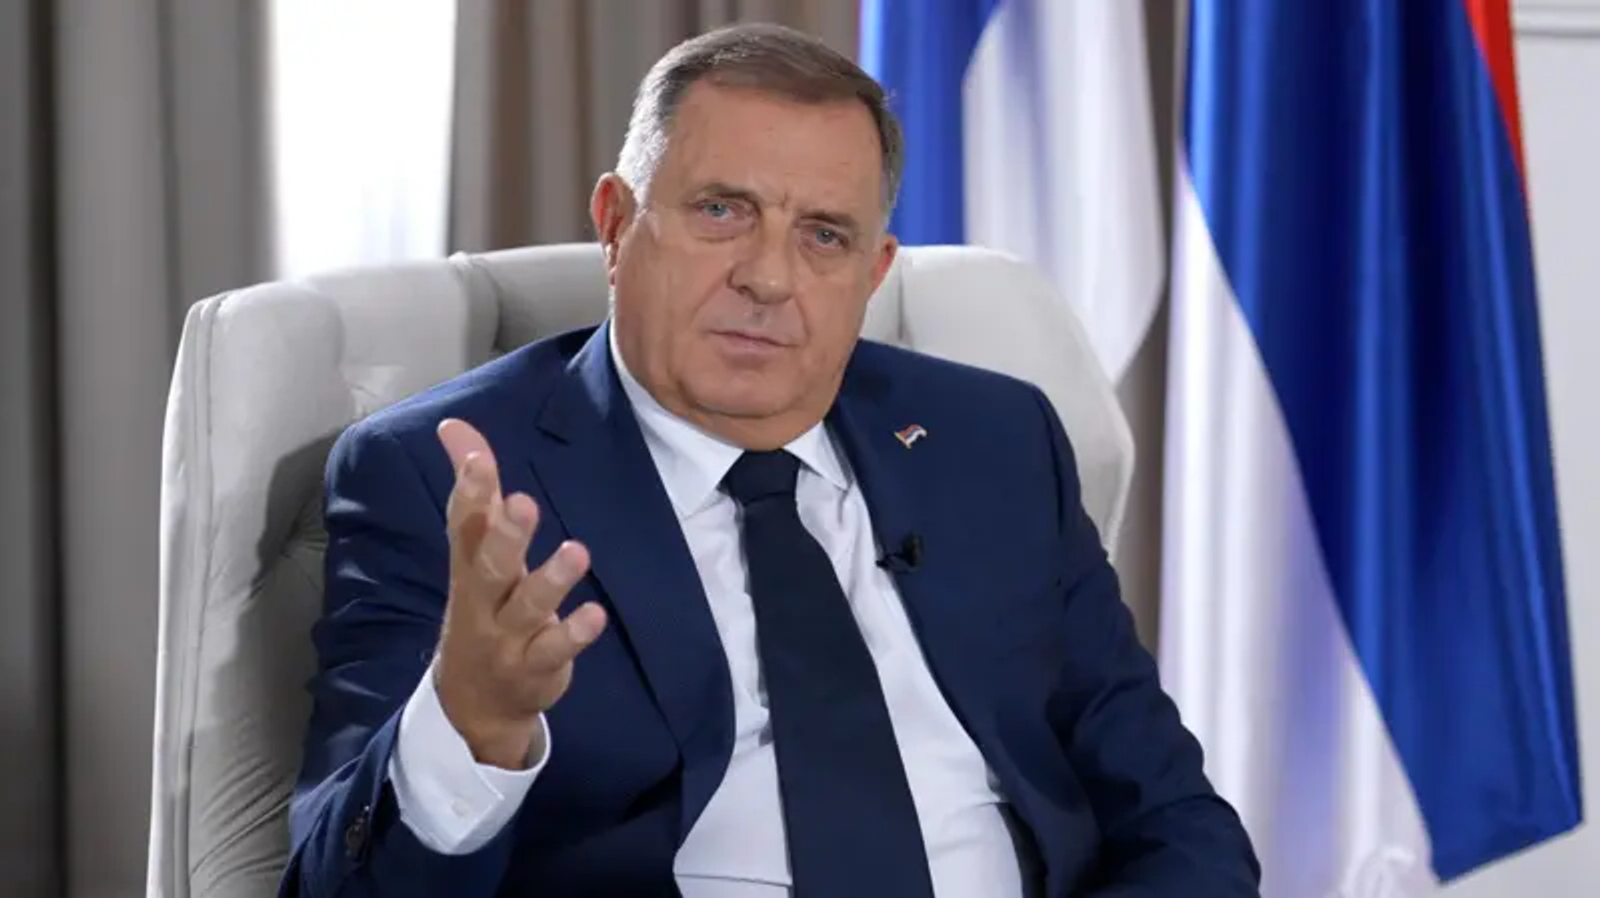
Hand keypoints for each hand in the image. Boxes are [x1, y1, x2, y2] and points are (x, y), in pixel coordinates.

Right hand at [431, 418, 607, 768]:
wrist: (473, 702)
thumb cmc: (482, 607)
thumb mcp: (473, 553)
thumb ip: (475, 492)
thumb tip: (454, 426)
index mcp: (468, 566)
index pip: (464, 525)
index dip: (470, 492)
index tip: (478, 459)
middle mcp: (483, 600)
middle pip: (490, 566)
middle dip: (506, 536)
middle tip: (522, 502)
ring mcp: (508, 637)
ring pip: (528, 607)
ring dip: (550, 581)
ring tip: (576, 552)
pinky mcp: (537, 667)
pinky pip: (555, 650)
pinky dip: (574, 633)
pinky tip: (595, 614)